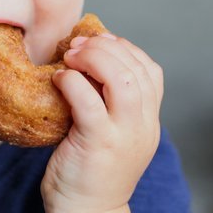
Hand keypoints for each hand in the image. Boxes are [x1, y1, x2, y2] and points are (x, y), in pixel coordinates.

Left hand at [41, 32, 163, 212]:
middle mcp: (144, 127)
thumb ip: (110, 102)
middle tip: (78, 44)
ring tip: (71, 55)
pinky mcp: (98, 143)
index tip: (101, 41)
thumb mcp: (113, 133)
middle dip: (107, 47)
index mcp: (149, 122)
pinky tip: (60, 78)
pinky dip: (74, 82)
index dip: (127, 48)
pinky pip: (90, 101)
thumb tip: (88, 60)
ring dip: (95, 58)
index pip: (152, 71)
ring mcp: (124, 135)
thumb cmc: (90, 172)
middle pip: (138, 69)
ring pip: (123, 80)